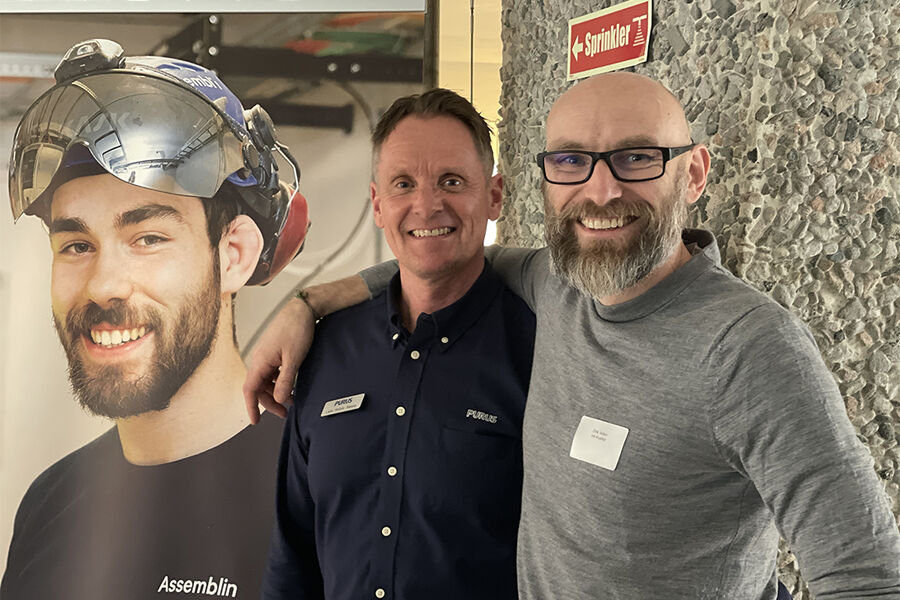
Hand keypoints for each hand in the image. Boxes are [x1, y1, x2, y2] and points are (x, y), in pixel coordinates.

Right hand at [243, 297, 315, 423]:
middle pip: (259, 387)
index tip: (255, 421)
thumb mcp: (294, 359)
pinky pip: (273, 372)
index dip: (251, 407)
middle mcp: (260, 359)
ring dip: (277, 392)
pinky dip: (280, 382)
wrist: (303, 309)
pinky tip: (291, 386)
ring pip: (266, 380)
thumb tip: (279, 400)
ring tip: (292, 401)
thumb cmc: (297, 329)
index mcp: (260, 361)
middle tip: (285, 413)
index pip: (250, 390)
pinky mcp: (275, 351)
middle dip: (270, 402)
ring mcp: (267, 355)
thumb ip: (285, 380)